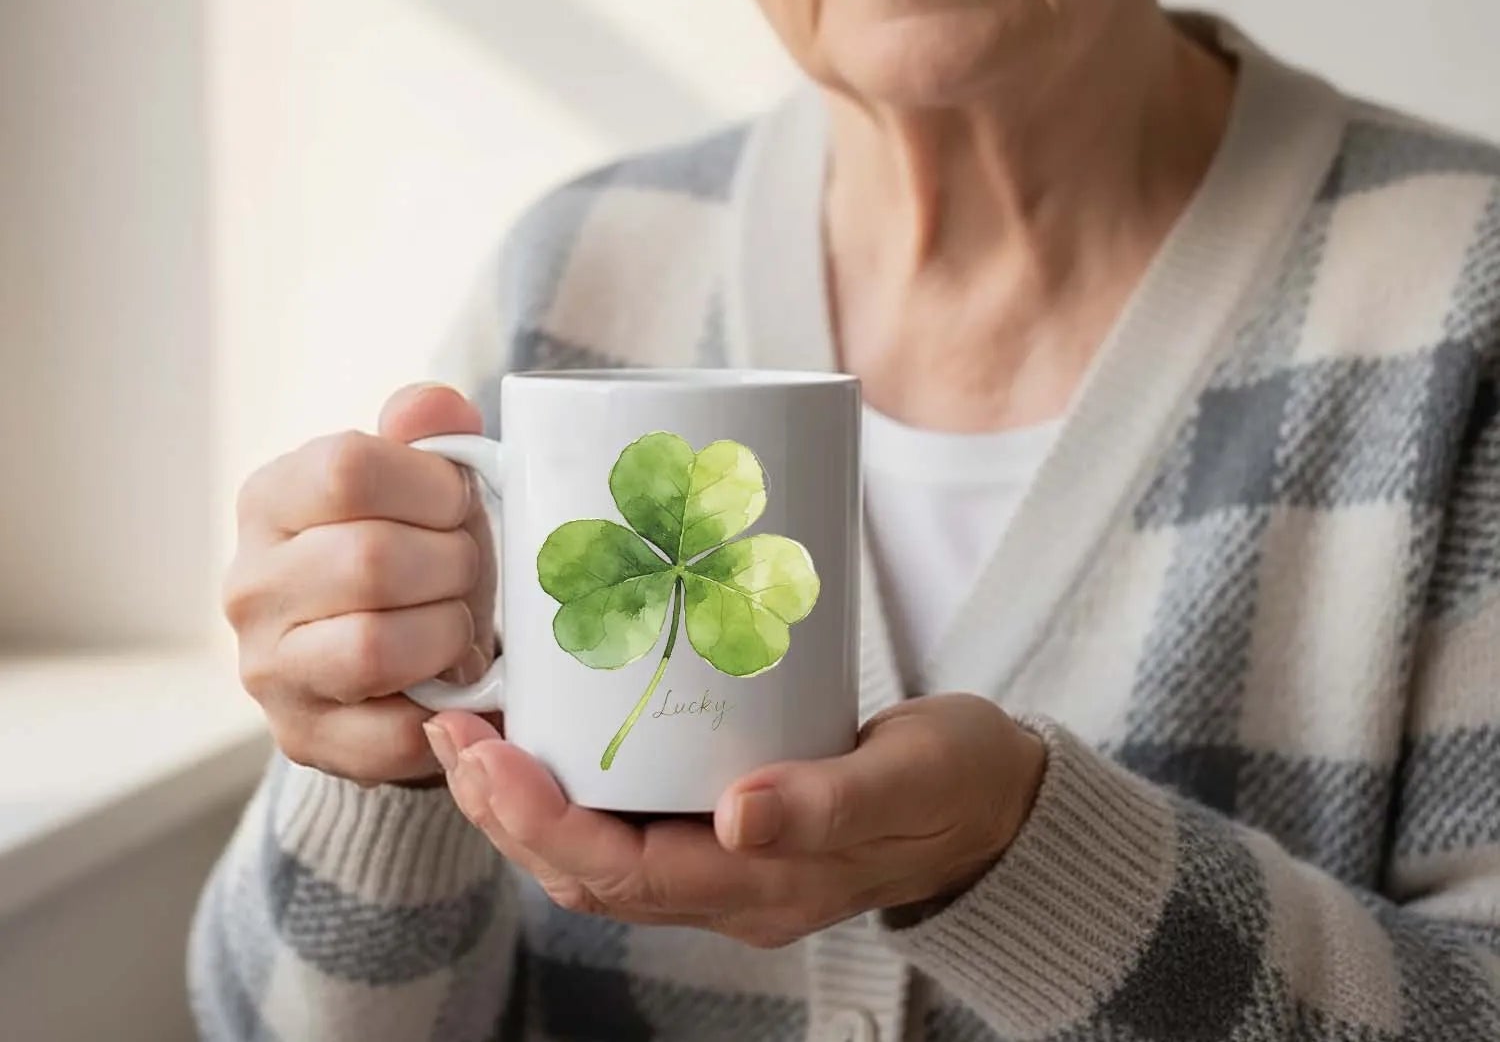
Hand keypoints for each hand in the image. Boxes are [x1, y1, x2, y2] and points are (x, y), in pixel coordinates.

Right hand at [224, 383, 499, 788]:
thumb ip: (432, 431)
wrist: (404, 659)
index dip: (431, 486)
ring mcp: (267, 668)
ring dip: (447, 633)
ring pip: (374, 647)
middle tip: (466, 570)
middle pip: (371, 560)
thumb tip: (432, 408)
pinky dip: (446, 707)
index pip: (347, 469)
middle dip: (453, 564)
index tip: (457, 504)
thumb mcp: (429, 483)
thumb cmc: (419, 551)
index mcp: (272, 498)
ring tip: (456, 623)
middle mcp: (250, 584)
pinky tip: (453, 682)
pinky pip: (393, 730)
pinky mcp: (302, 738)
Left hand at [422, 693, 1046, 947]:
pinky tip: (554, 729)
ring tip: (476, 728)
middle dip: (506, 808)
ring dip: (526, 797)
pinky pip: (630, 819)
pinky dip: (575, 781)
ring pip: (597, 849)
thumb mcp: (908, 778)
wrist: (998, 801)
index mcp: (764, 888)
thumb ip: (829, 802)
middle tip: (454, 728)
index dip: (540, 821)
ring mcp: (728, 859)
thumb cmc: (958, 781)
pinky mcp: (732, 823)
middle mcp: (730, 886)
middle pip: (586, 869)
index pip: (619, 873)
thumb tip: (737, 816)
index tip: (485, 752)